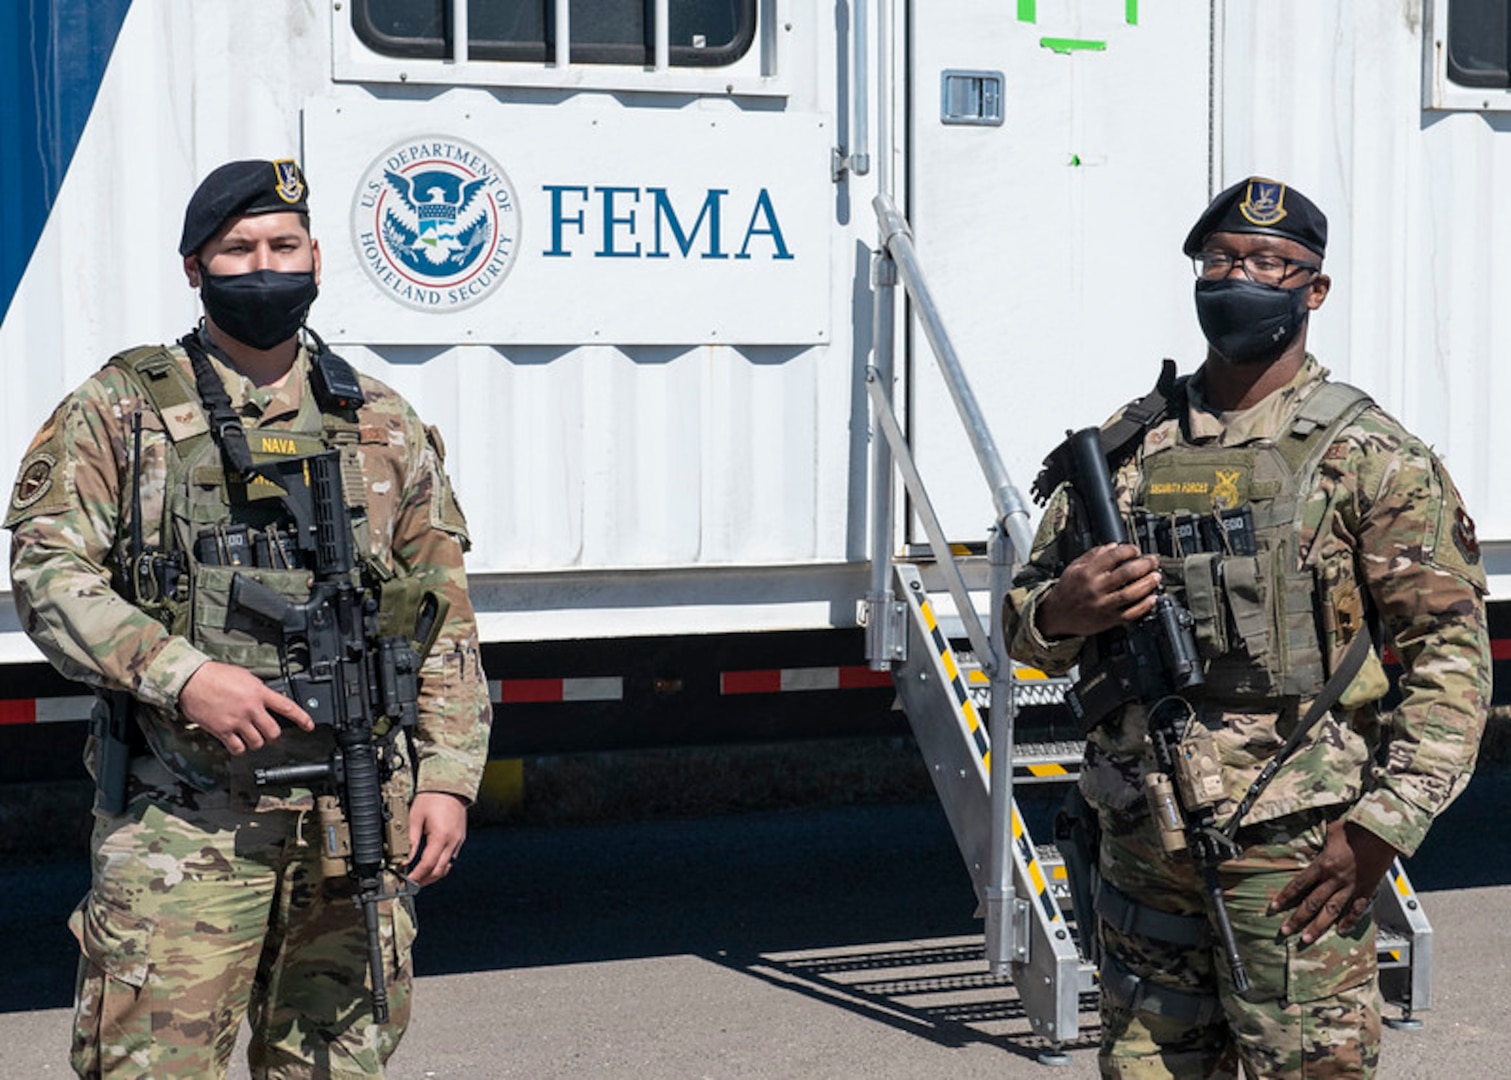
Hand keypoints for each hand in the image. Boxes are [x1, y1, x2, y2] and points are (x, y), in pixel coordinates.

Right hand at [178, 660, 313, 753]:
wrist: (191, 679)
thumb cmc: (214, 675)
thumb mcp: (244, 676)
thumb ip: (258, 689)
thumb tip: (266, 698)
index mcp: (259, 692)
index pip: (287, 707)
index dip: (302, 718)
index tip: (309, 726)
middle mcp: (251, 708)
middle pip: (273, 731)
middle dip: (273, 736)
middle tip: (270, 735)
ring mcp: (237, 721)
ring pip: (258, 742)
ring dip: (257, 743)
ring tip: (251, 738)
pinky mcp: (222, 730)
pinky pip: (237, 748)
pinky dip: (239, 749)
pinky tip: (237, 744)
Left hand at [407, 791, 467, 886]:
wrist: (450, 786)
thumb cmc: (432, 798)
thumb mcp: (415, 818)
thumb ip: (410, 841)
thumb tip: (404, 859)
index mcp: (441, 836)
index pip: (427, 865)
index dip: (416, 877)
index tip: (406, 882)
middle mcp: (452, 841)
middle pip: (439, 871)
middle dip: (424, 881)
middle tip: (411, 885)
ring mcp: (458, 841)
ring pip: (446, 867)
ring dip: (433, 875)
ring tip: (420, 877)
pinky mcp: (460, 838)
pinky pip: (451, 858)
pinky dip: (440, 865)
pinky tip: (431, 864)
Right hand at [1036, 543, 1161, 638]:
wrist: (1056, 615)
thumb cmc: (1067, 590)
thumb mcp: (1074, 567)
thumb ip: (1093, 555)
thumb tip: (1113, 546)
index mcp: (1087, 573)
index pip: (1113, 556)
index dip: (1128, 551)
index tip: (1136, 550)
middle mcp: (1095, 588)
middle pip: (1126, 574)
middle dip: (1144, 565)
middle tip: (1153, 561)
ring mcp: (1102, 605)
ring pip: (1130, 593)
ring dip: (1147, 584)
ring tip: (1156, 577)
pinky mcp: (1108, 620)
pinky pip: (1129, 613)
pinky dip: (1143, 606)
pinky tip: (1152, 599)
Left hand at [1269, 820, 1398, 943]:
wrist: (1384, 835)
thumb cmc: (1357, 828)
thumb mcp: (1332, 830)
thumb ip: (1322, 839)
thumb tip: (1314, 837)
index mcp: (1323, 864)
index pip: (1299, 884)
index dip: (1285, 897)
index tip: (1273, 907)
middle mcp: (1335, 878)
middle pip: (1312, 903)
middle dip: (1297, 919)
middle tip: (1285, 930)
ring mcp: (1351, 887)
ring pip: (1331, 911)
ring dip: (1318, 927)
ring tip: (1307, 939)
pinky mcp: (1367, 890)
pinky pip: (1356, 910)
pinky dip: (1349, 921)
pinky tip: (1341, 930)